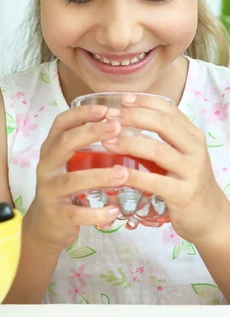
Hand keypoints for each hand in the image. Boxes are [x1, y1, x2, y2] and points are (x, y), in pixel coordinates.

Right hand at [24, 104, 128, 254]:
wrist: (45, 226)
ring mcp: (49, 190)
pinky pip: (76, 213)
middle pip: (65, 143)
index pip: (61, 123)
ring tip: (124, 173)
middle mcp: (46, 166)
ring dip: (99, 176)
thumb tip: (123, 125)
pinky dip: (97, 213)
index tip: (106, 109)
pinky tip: (115, 211)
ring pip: (72, 180)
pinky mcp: (57, 214)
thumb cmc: (66, 189)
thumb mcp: (70, 163)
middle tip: (117, 127)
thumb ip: (87, 147)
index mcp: (51, 149)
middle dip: (92, 133)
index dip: (81, 113)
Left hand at [102, 94, 229, 243]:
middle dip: (133, 117)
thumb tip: (125, 118)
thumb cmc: (186, 181)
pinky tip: (117, 172)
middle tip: (109, 117)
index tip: (122, 99)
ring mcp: (191, 171)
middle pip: (162, 124)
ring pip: (157, 150)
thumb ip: (161, 137)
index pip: (169, 109)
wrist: (209, 216)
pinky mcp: (183, 194)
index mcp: (192, 135)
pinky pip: (154, 181)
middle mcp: (194, 149)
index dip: (144, 101)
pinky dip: (134, 175)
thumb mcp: (180, 154)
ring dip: (128, 143)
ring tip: (107, 141)